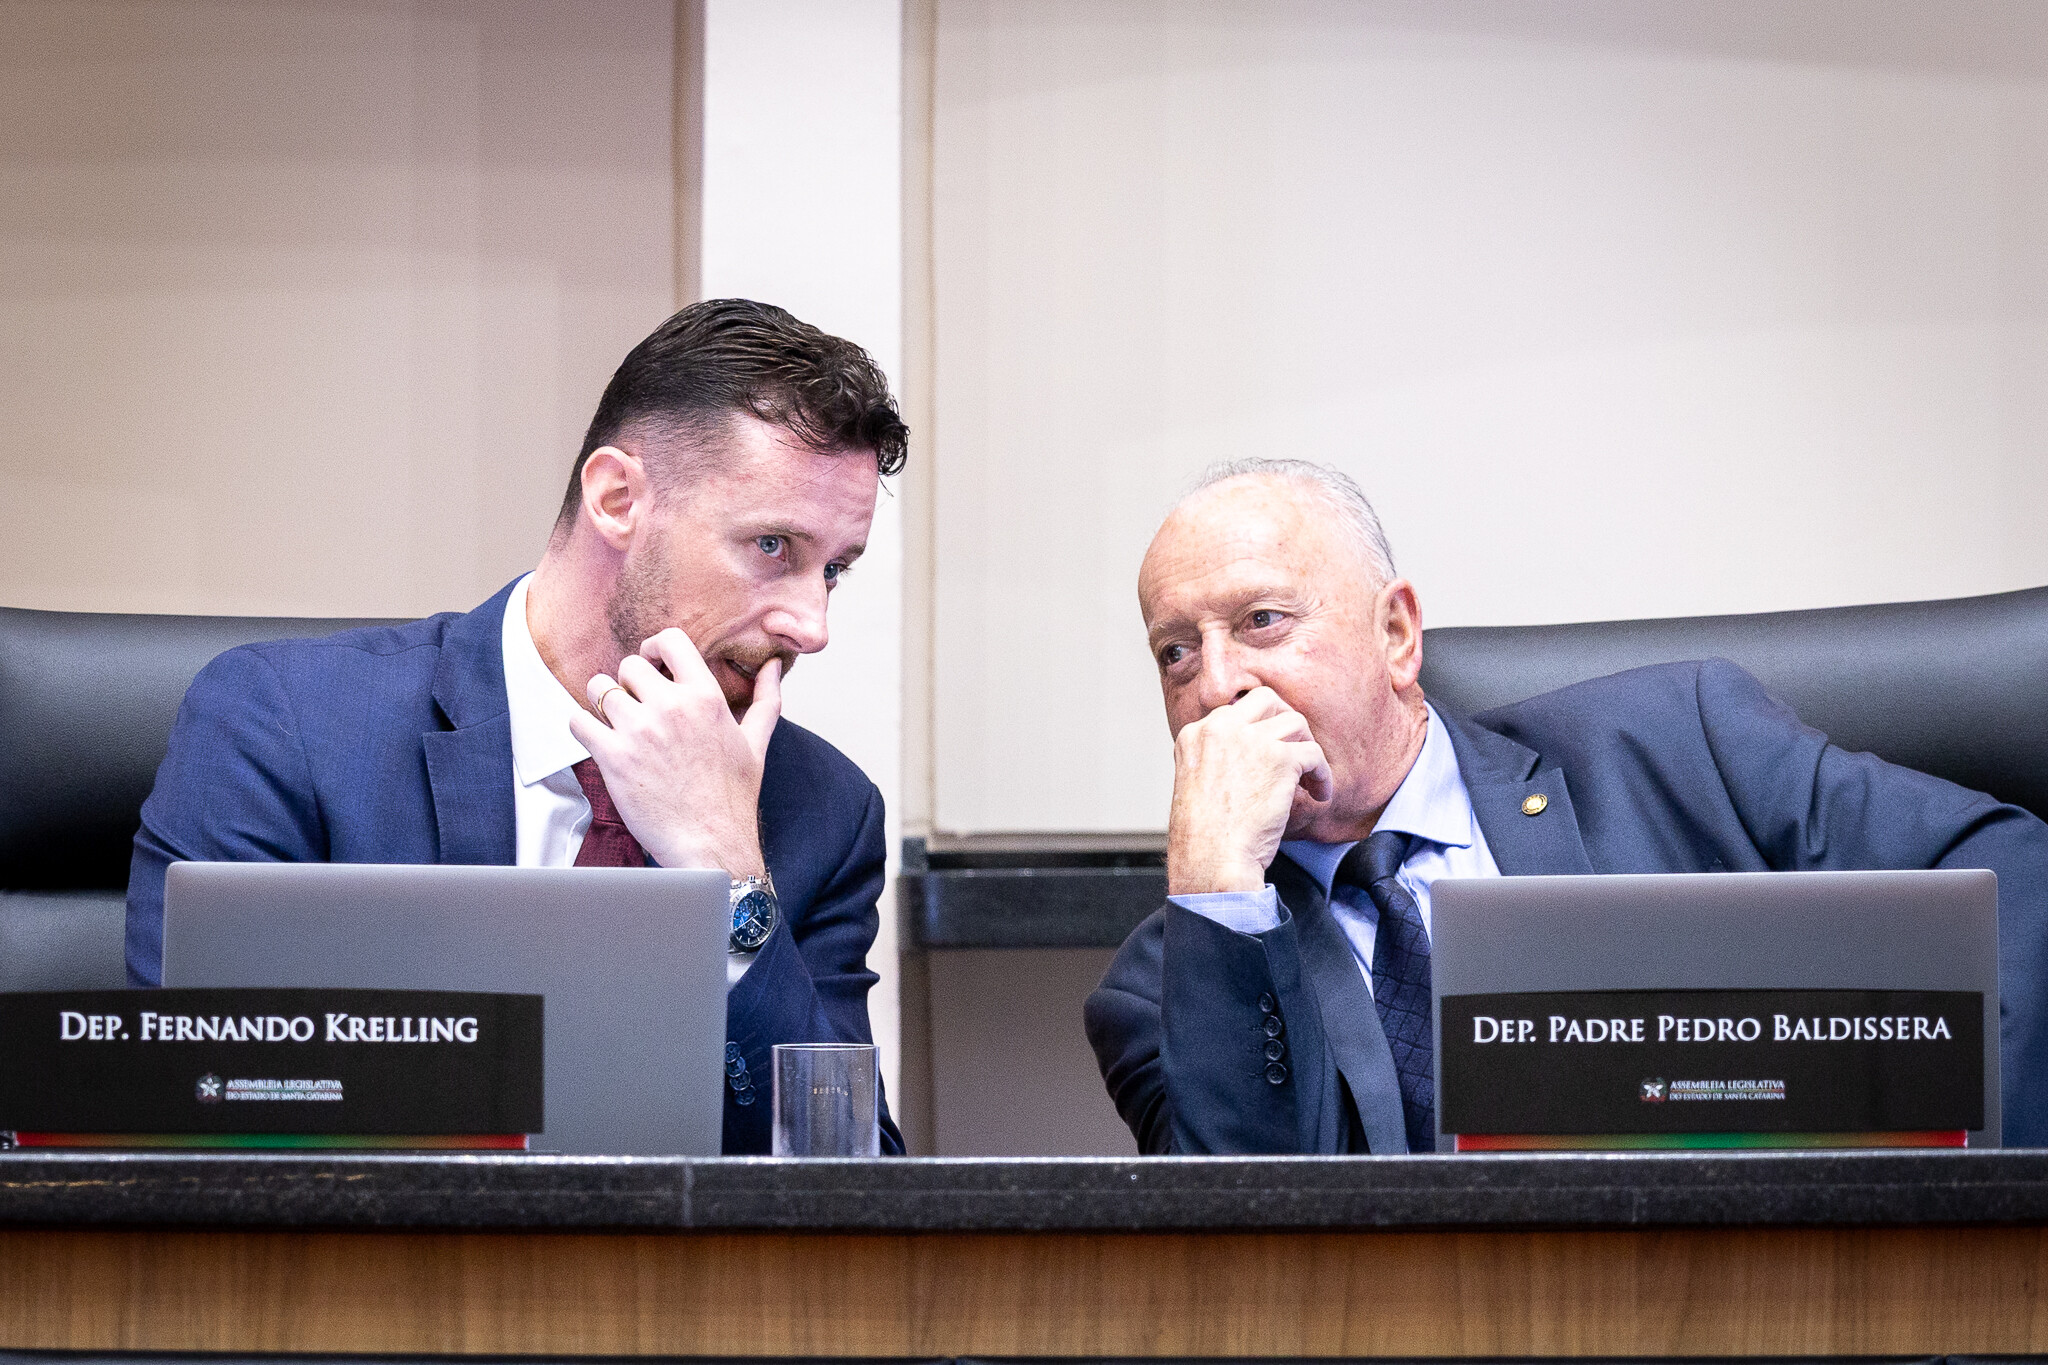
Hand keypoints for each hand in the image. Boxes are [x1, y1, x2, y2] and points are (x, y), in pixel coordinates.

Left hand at [566, 628, 780, 875]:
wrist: (711, 843)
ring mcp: (640, 731)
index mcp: (706, 698)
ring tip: (616, 723)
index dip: (654, 648)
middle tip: (635, 706)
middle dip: (629, 683)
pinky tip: (599, 740)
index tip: (652, 664)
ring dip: (603, 703)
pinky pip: (578, 720)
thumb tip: (773, 666)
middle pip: (629, 665)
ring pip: (599, 687)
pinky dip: (582, 727)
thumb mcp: (756, 743)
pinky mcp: (613, 756)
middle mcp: (672, 708)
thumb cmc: (732, 798)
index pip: (670, 640)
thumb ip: (766, 698)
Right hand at [1165, 688, 1331, 894]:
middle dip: (1286, 721)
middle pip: (1266, 700)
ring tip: (1309, 778)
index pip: (1235, 710)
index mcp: (1195, 733)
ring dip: (1307, 749)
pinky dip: (1322, 776)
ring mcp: (1251, 740)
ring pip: (1296, 722)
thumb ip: (1218, 758)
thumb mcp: (1197, 782)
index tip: (1270, 750)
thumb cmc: (1205, 836)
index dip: (1259, 729)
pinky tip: (1319, 795)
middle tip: (1295, 749)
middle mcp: (1221, 728)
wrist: (1212, 859)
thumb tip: (1254, 755)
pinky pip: (1314, 754)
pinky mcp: (1280, 759)